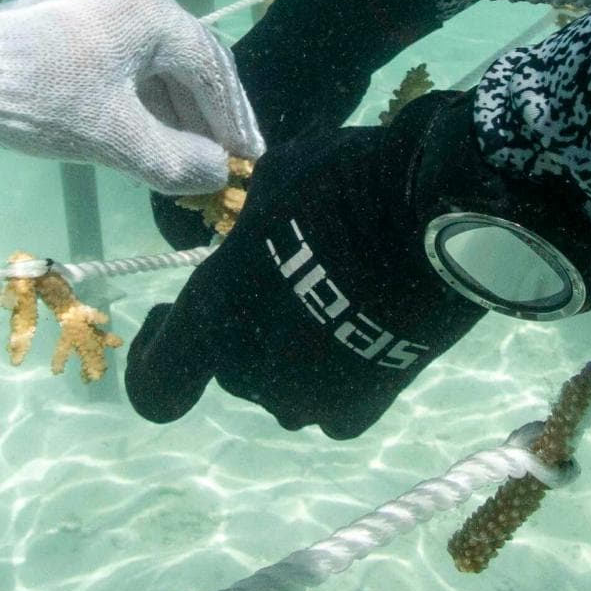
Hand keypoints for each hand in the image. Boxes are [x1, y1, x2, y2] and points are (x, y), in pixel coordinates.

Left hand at [0, 0, 263, 193]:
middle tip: (223, 161)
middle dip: (207, 116)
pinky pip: (125, 62)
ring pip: (154, 63)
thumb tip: (217, 174)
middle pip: (187, 62)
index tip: (249, 160)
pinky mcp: (71, 22)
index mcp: (150, 10)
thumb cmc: (40, 100)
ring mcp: (98, 4)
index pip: (212, 69)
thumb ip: (176, 160)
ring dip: (174, 111)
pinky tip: (145, 136)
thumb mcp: (115, 139)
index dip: (233, 119)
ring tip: (186, 158)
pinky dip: (142, 100)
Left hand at [129, 92, 590, 438]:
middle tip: (284, 276)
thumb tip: (248, 228)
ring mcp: (311, 398)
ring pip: (283, 387)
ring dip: (293, 353)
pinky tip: (363, 328)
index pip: (155, 385)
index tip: (167, 317)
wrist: (437, 216)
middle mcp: (252, 372)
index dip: (153, 356)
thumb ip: (244, 226)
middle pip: (229, 368)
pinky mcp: (366, 407)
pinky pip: (335, 404)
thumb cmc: (341, 185)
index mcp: (214, 318)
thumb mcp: (272, 183)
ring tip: (335, 295)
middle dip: (243, 328)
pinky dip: (341, 375)